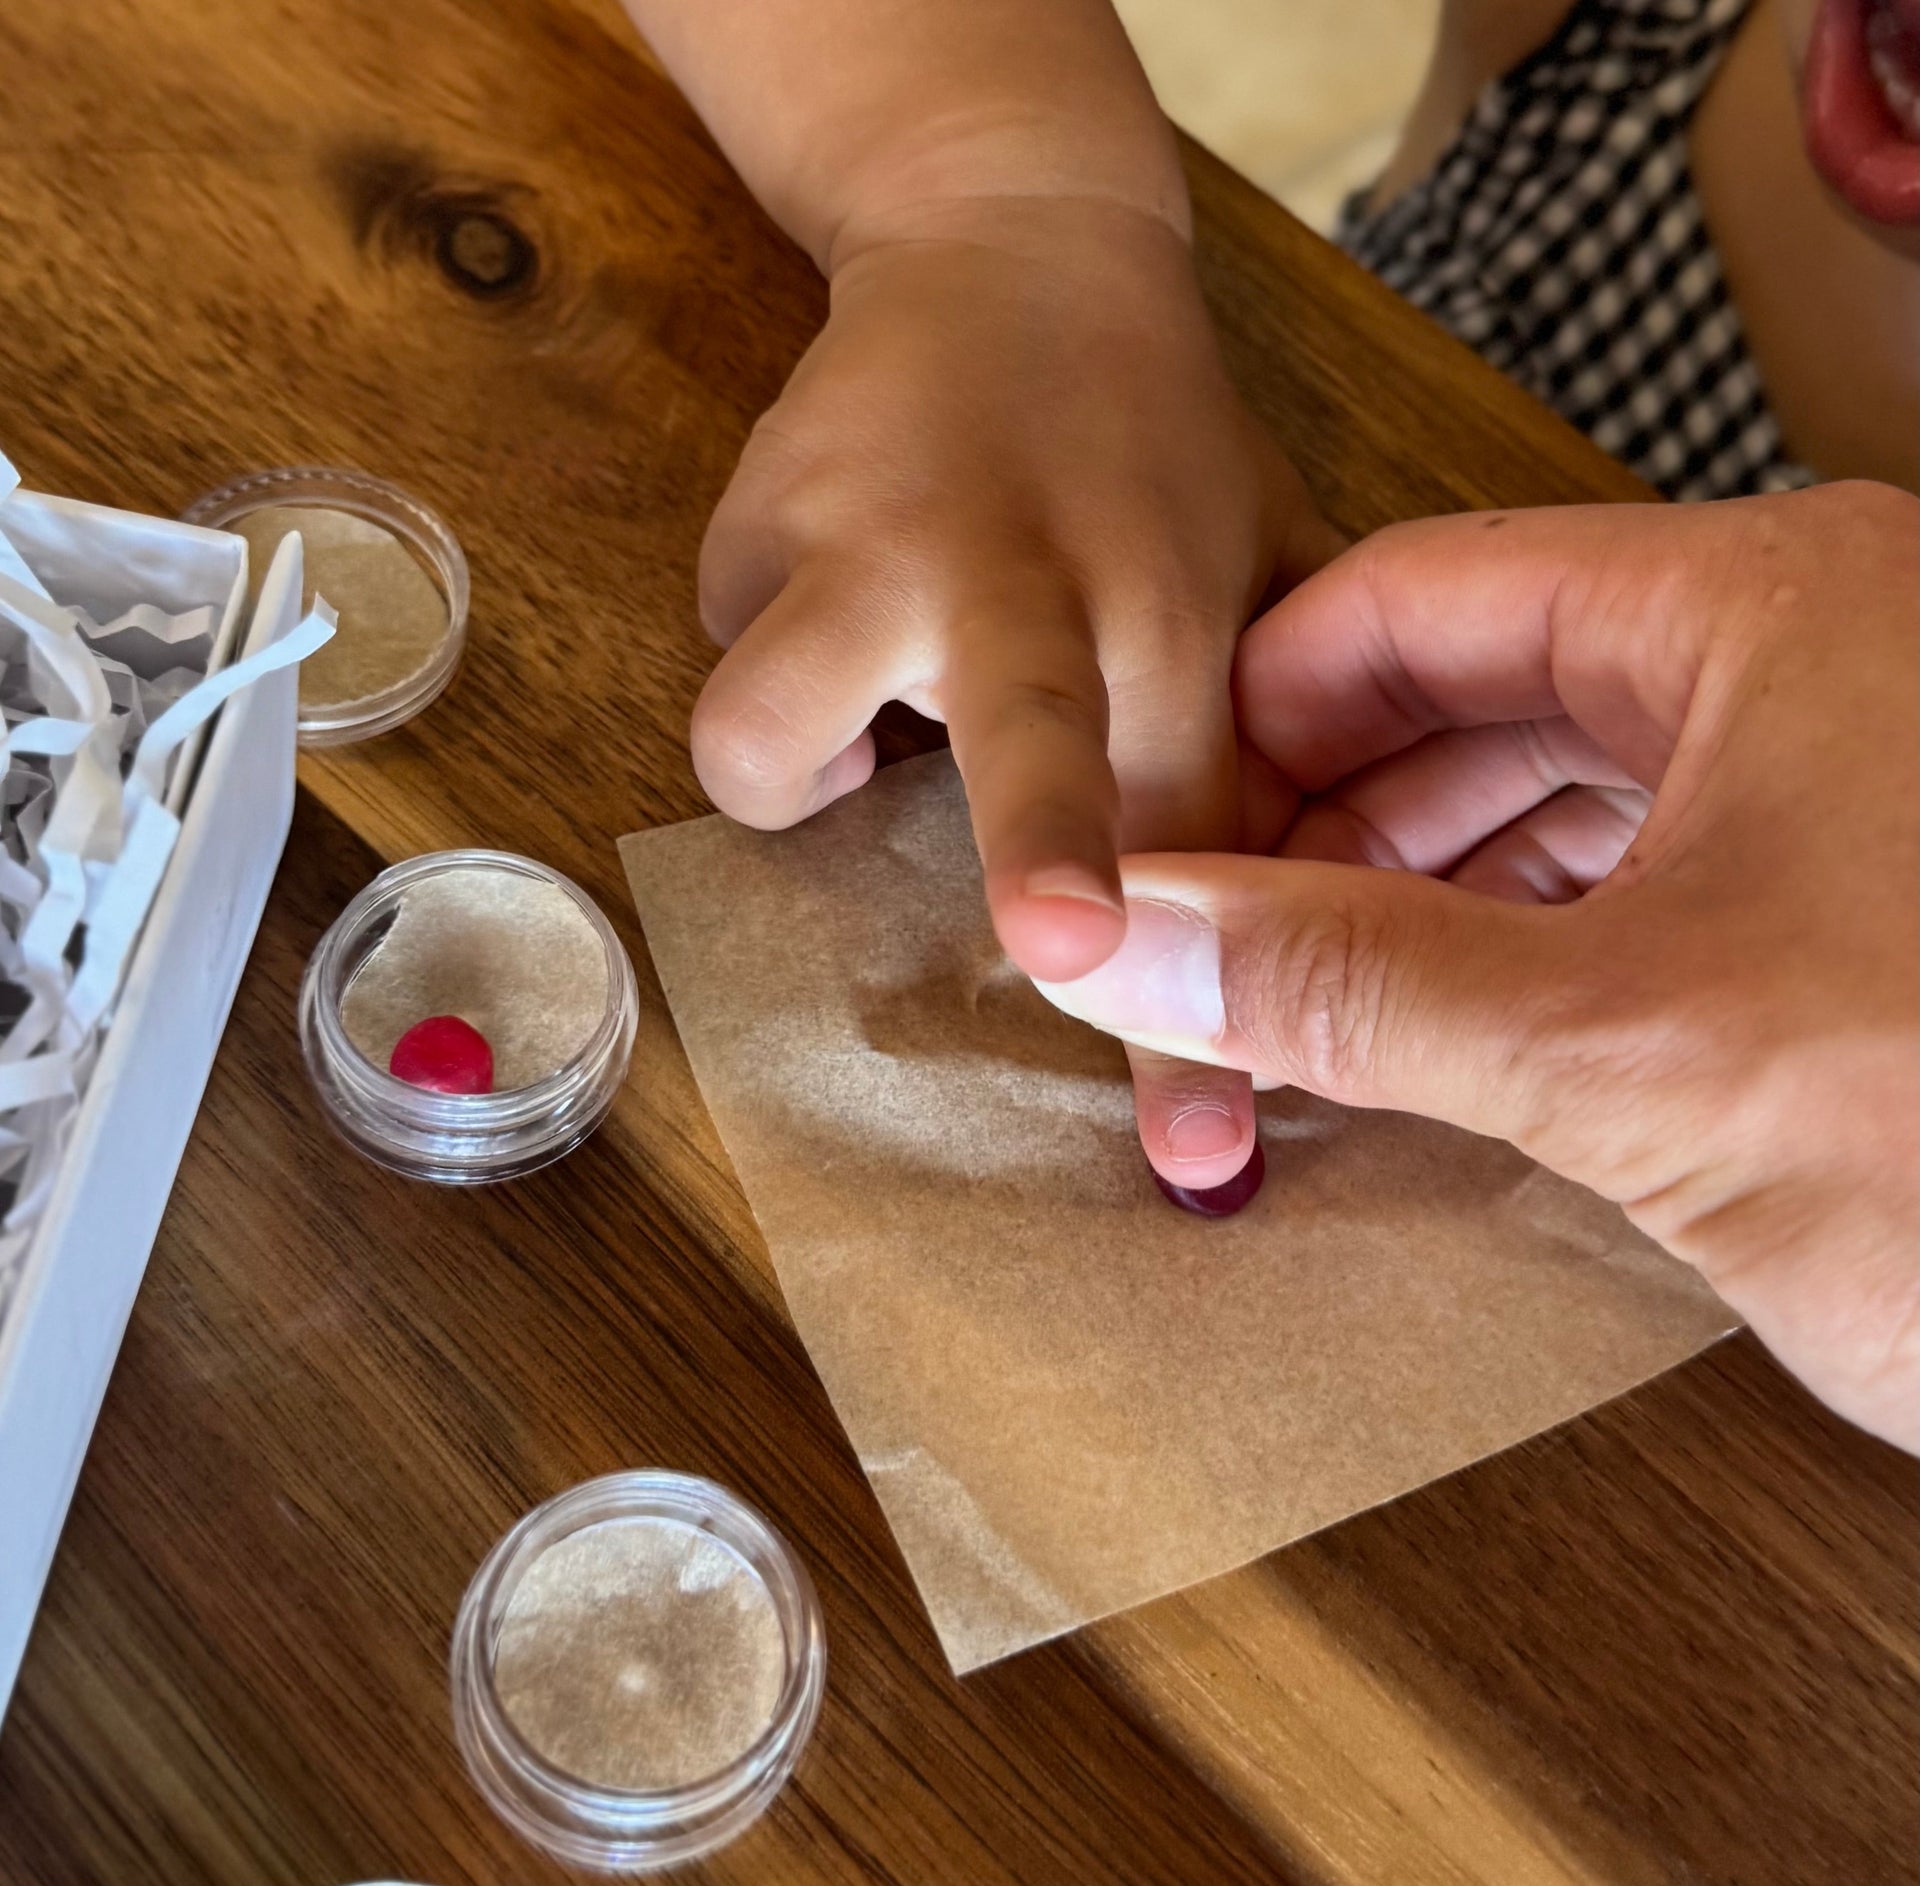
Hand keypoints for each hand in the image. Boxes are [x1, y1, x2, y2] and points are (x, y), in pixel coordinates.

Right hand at [692, 193, 1339, 1186]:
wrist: (1008, 241)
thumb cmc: (1151, 453)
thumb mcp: (1261, 570)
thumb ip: (1279, 747)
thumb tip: (1299, 953)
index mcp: (1174, 617)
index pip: (1199, 842)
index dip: (1191, 1022)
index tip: (1200, 1162)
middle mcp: (1035, 584)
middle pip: (1030, 746)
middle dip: (1042, 856)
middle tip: (1061, 957)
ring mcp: (873, 544)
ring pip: (764, 745)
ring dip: (794, 776)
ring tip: (863, 708)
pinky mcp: (755, 525)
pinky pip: (734, 691)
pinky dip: (774, 692)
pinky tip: (838, 614)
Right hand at [1037, 485, 1918, 1448]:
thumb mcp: (1623, 1057)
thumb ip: (1339, 983)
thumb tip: (1118, 937)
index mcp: (1763, 602)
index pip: (1412, 596)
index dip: (1250, 713)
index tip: (1150, 838)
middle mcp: (1812, 649)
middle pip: (1472, 687)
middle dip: (1319, 819)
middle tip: (1202, 946)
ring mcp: (1846, 767)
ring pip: (1550, 788)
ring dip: (1407, 892)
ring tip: (1295, 1007)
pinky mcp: (1859, 889)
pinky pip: (1632, 872)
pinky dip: (1512, 943)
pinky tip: (1436, 1031)